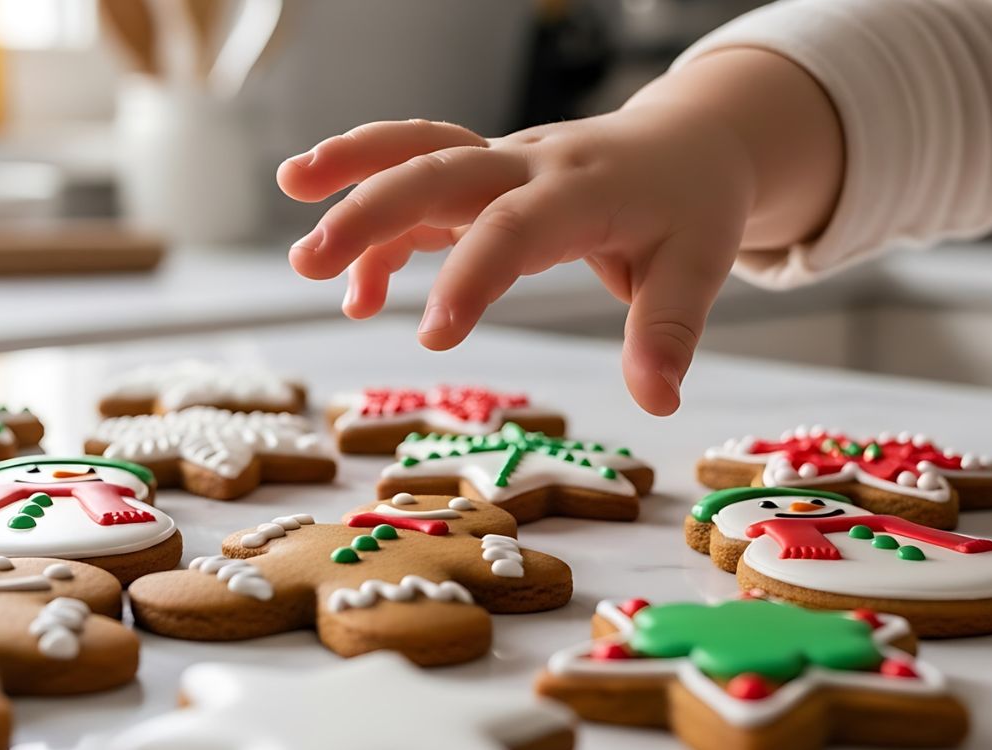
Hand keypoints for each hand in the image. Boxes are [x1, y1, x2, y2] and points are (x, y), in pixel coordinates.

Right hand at [278, 49, 841, 415]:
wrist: (688, 142)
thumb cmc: (691, 207)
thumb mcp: (700, 265)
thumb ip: (669, 329)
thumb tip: (656, 403)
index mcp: (583, 188)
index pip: (515, 227)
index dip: (470, 277)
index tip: (432, 339)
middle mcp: (530, 164)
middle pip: (439, 169)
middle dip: (369, 210)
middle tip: (307, 262)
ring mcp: (501, 164)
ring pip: (416, 152)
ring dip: (350, 175)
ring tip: (292, 211)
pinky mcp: (484, 178)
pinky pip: (419, 186)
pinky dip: (380, 232)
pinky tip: (357, 296)